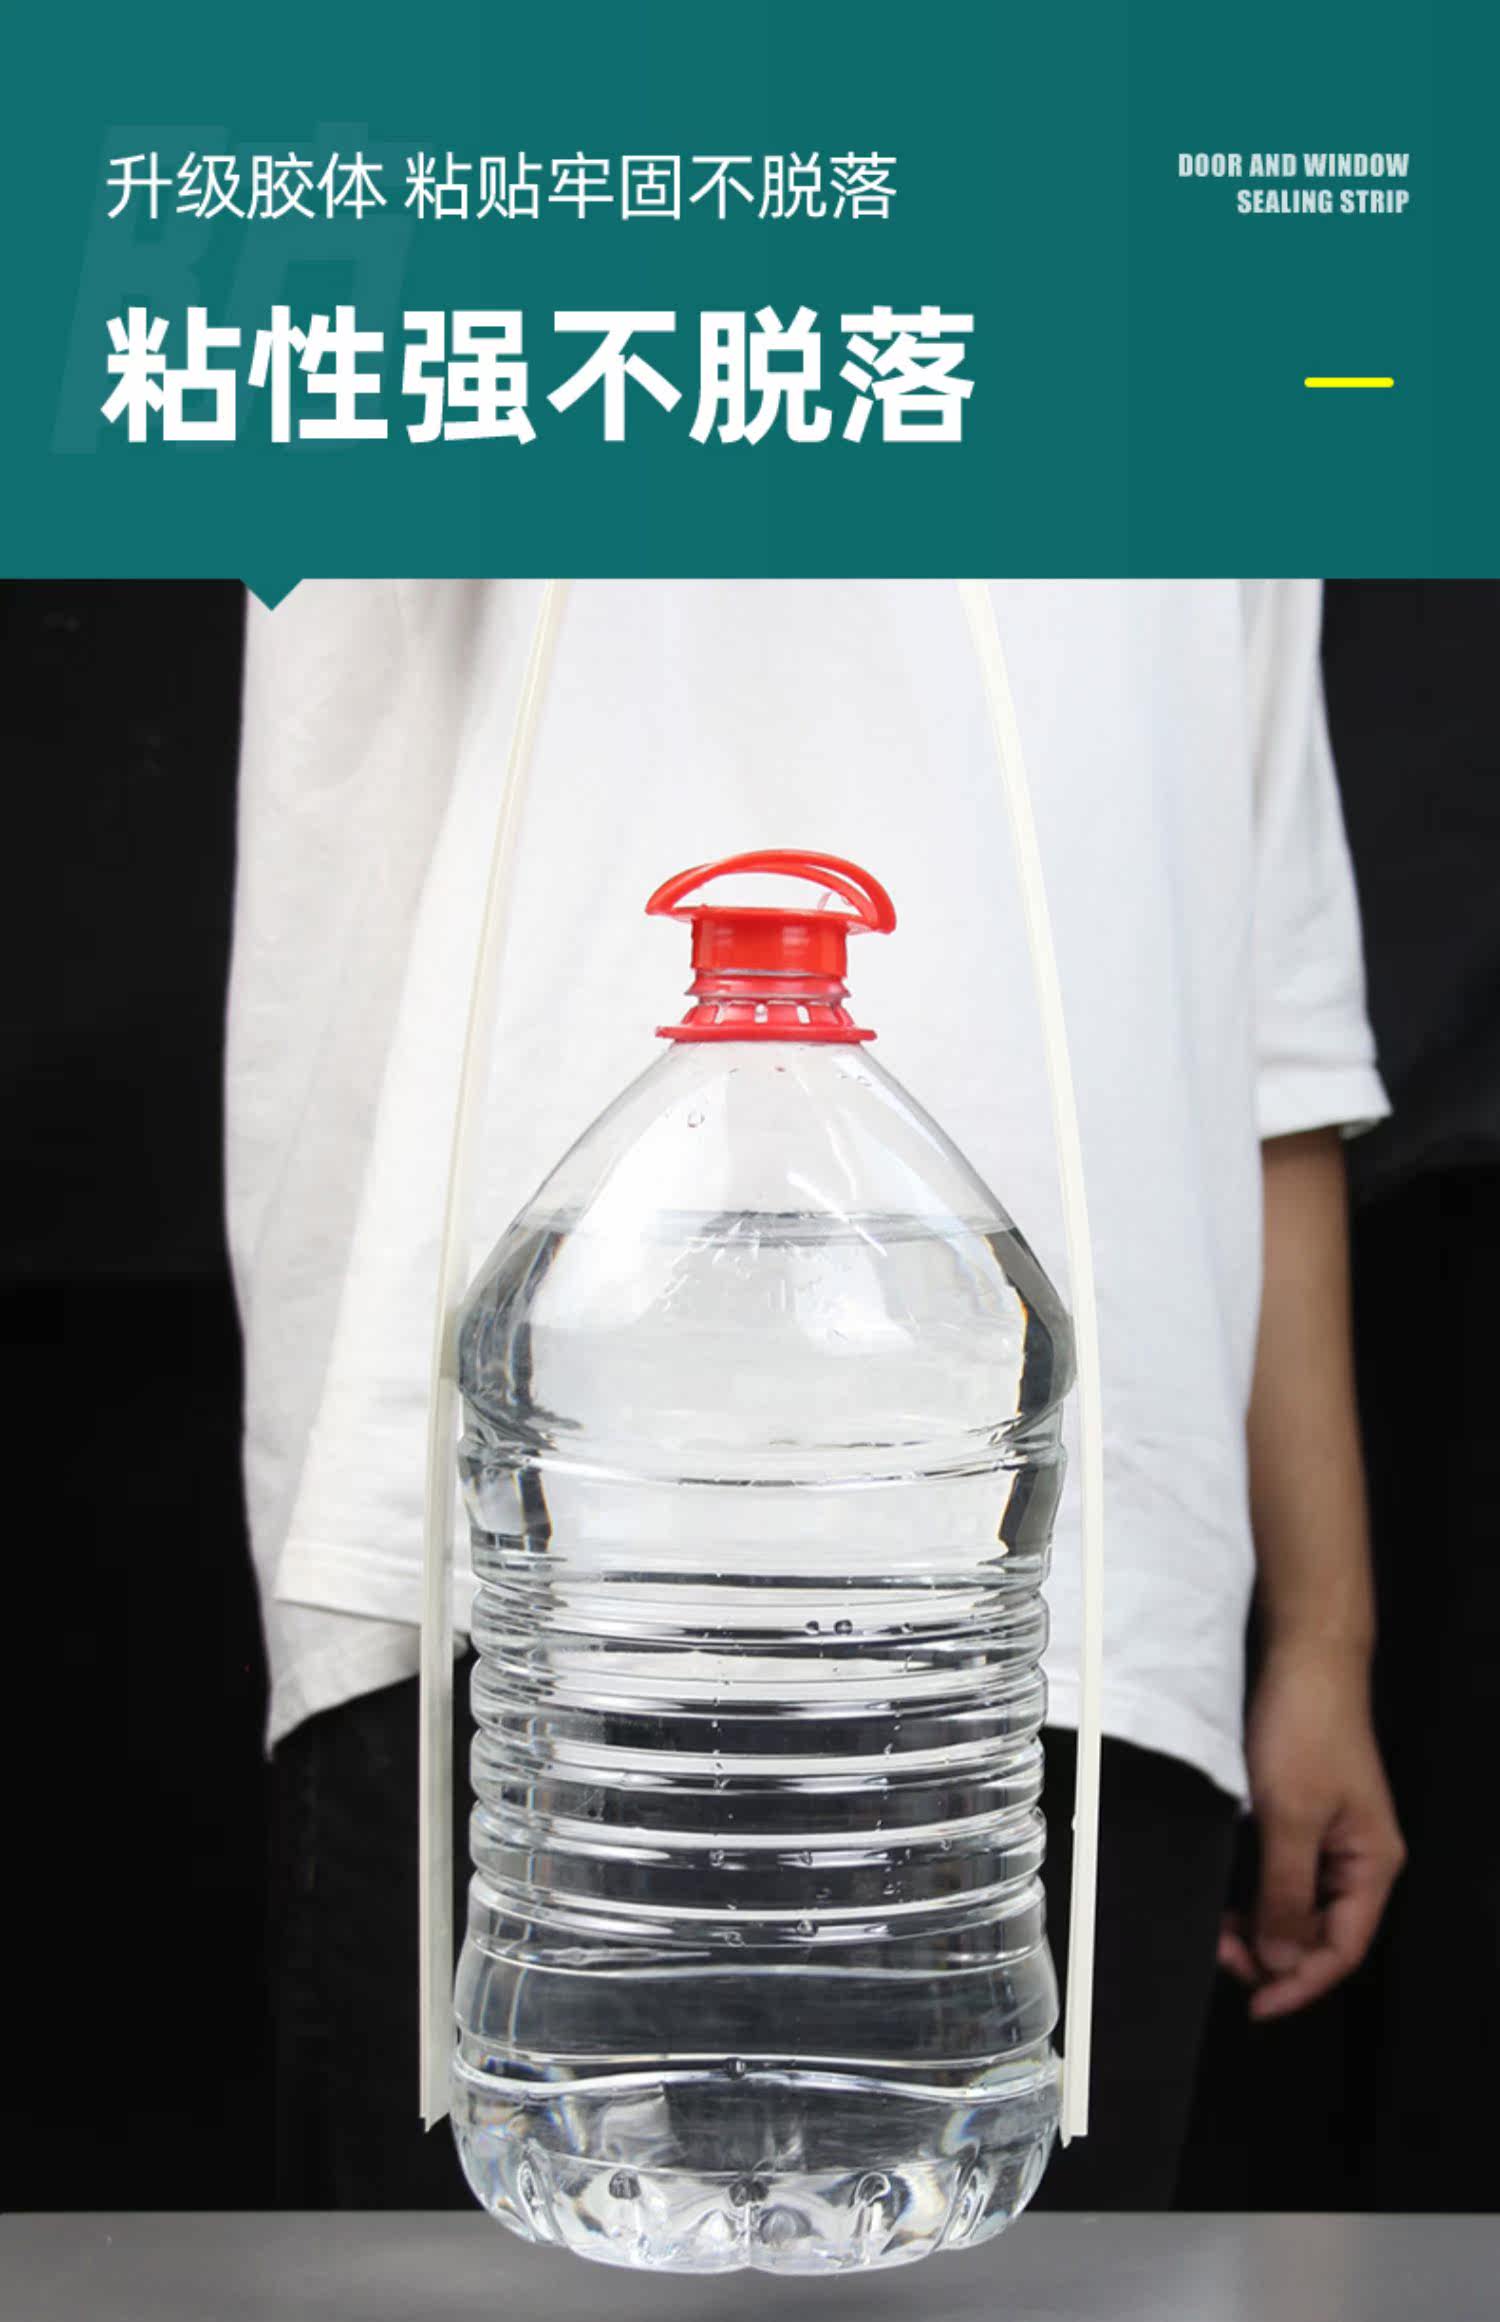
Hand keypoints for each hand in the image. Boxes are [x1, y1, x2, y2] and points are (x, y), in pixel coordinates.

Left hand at [1218, 1638, 1404, 2019]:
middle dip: (1272, 1954)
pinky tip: (1225, 1895)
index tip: (1254, 2003)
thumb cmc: (1307, 1728)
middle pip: (1320, 1933)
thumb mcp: (1290, 1816)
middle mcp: (1358, 1858)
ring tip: (1216, 1929)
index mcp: (1373, 1864)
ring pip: (1297, 1906)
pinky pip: (1282, 1875)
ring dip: (1259, 1925)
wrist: (1303, 1659)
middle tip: (1220, 1953)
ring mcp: (1331, 1838)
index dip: (1299, 1983)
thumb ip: (1286, 1891)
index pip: (1342, 1948)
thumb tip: (1282, 1960)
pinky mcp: (1303, 1817)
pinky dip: (1255, 1892)